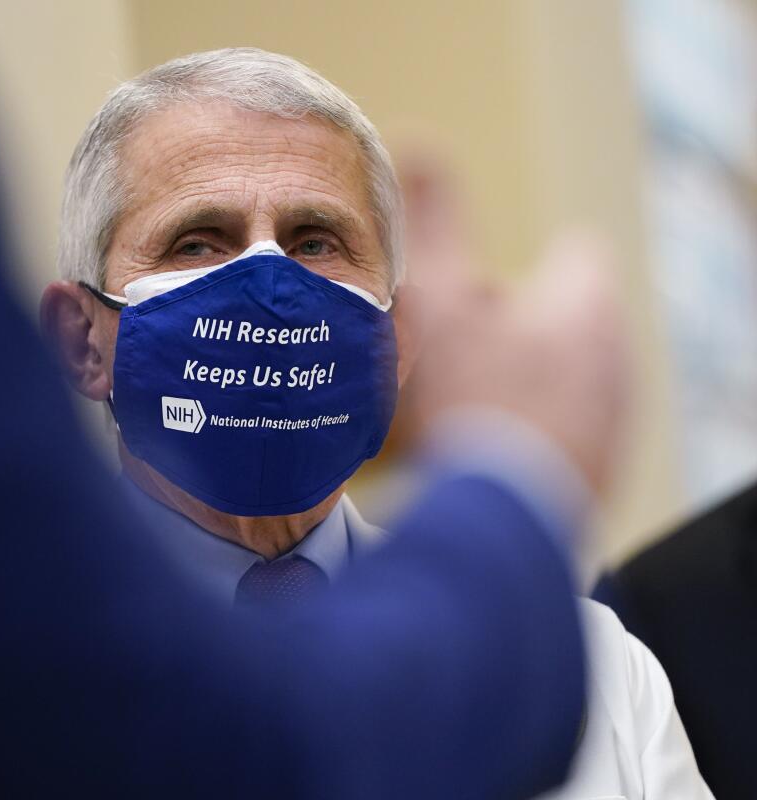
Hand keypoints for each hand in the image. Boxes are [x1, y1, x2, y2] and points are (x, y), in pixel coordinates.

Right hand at [411, 232, 631, 498]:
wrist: (502, 512)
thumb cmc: (474, 399)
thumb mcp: (440, 298)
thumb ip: (435, 220)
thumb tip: (421, 143)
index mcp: (588, 300)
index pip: (575, 251)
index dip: (523, 264)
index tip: (480, 291)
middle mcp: (619, 351)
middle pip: (567, 317)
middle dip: (518, 326)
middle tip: (461, 351)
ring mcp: (616, 412)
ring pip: (570, 374)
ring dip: (528, 379)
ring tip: (471, 405)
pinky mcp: (606, 463)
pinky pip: (568, 426)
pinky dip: (536, 428)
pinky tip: (491, 448)